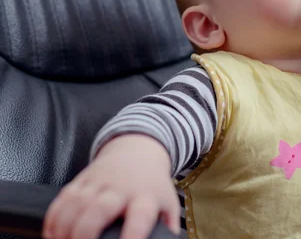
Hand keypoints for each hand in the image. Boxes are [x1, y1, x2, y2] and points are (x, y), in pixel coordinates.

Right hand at [43, 135, 179, 238]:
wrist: (138, 150)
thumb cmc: (151, 185)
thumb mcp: (167, 202)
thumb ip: (168, 224)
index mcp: (145, 196)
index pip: (140, 215)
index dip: (133, 233)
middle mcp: (120, 188)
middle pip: (100, 208)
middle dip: (86, 232)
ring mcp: (98, 182)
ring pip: (76, 204)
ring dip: (65, 229)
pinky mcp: (80, 180)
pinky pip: (62, 199)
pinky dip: (53, 219)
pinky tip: (52, 234)